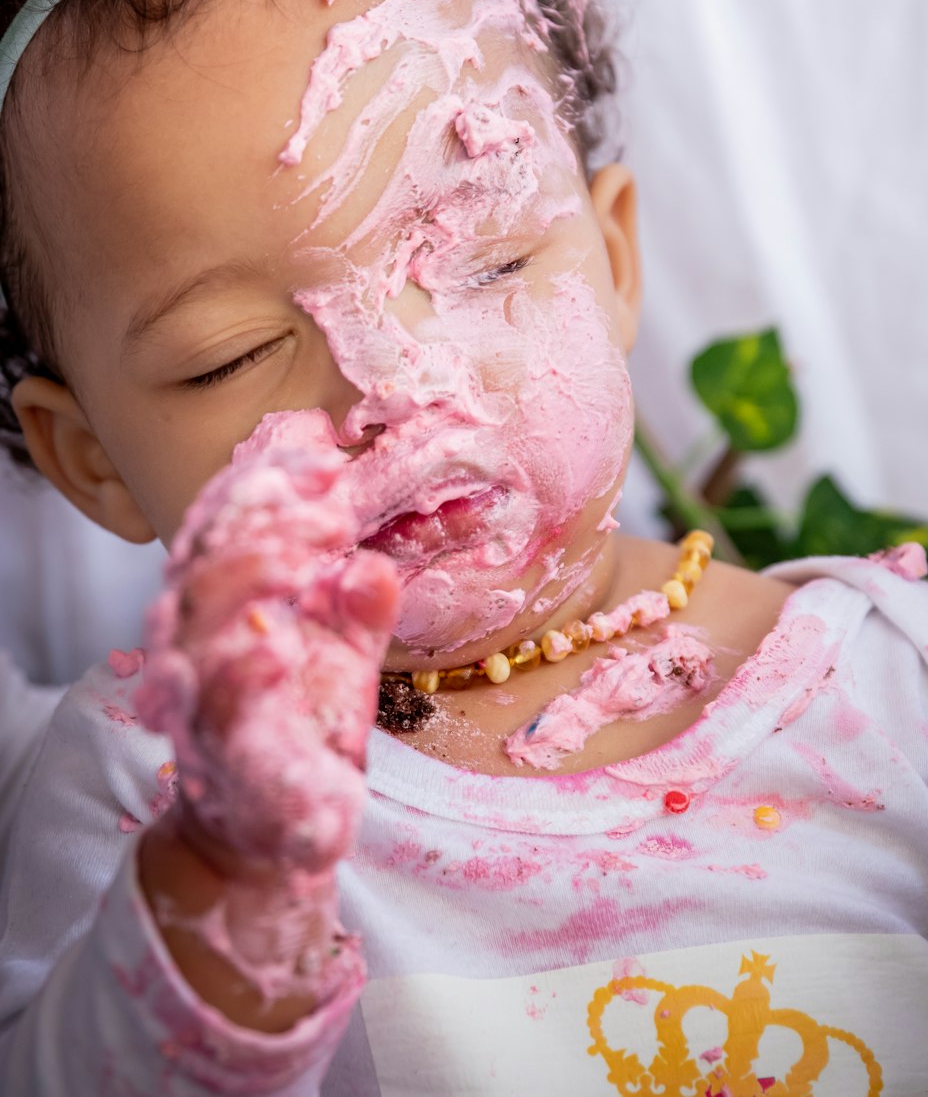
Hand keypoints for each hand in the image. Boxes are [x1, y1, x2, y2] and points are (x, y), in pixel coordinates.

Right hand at [137, 444, 399, 874]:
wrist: (272, 830)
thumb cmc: (301, 726)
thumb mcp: (347, 654)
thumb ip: (360, 604)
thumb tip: (373, 561)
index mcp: (224, 604)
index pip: (225, 525)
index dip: (266, 481)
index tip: (324, 456)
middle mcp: (197, 642)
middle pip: (202, 556)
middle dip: (261, 515)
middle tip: (330, 503)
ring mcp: (200, 696)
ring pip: (195, 619)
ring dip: (247, 574)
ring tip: (306, 556)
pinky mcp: (222, 755)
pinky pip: (217, 708)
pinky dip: (241, 674)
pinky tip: (277, 648)